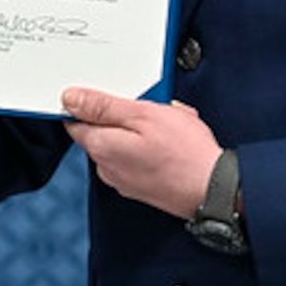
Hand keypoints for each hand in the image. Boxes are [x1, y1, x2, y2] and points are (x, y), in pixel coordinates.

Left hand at [62, 87, 222, 219]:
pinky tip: (172, 144)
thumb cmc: (184, 153)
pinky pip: (136, 158)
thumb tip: (71, 99)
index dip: (91, 103)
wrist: (215, 190)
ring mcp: (123, 181)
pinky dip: (150, 148)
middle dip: (123, 116)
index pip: (76, 120)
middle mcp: (106, 168)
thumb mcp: (143, 114)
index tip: (113, 96)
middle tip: (151, 109)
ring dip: (140, 131)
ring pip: (123, 143)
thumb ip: (103, 106)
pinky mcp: (140, 188)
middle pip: (102, 131)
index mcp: (101, 147)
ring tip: (168, 128)